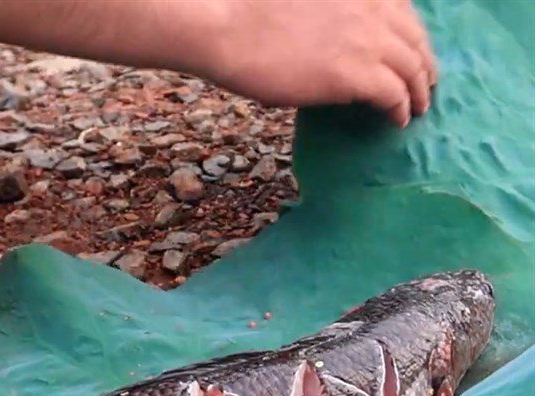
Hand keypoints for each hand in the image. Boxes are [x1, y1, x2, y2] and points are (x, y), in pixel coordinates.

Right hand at [200, 0, 437, 126]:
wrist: (230, 29)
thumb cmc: (249, 14)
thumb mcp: (304, 2)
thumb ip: (333, 11)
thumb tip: (336, 39)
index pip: (403, 9)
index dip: (413, 33)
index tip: (412, 50)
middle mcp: (372, 7)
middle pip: (416, 38)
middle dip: (425, 63)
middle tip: (426, 84)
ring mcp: (367, 40)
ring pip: (413, 68)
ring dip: (420, 91)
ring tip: (420, 107)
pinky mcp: (357, 74)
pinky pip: (395, 95)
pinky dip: (402, 110)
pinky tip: (399, 121)